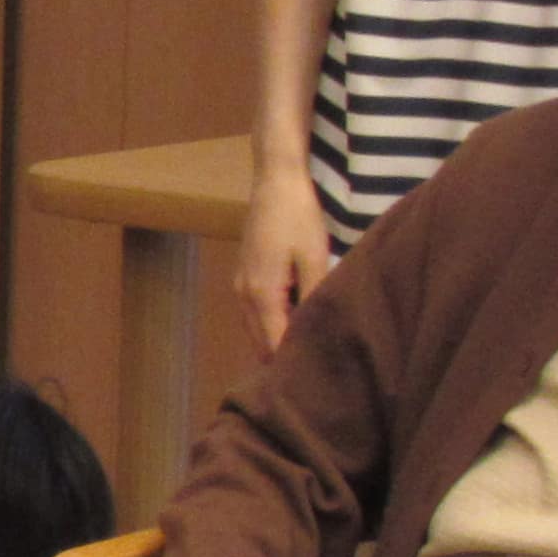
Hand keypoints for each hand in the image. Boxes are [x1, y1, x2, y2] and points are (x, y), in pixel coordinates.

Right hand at [237, 168, 333, 358]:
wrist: (276, 182)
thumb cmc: (298, 217)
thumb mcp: (315, 258)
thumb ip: (312, 299)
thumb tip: (315, 333)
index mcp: (260, 294)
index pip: (273, 345)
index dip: (292, 363)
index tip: (317, 374)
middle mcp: (243, 295)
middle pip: (260, 343)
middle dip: (282, 357)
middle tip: (317, 366)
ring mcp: (240, 285)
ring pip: (257, 329)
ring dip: (277, 339)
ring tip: (310, 346)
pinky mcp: (245, 276)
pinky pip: (256, 313)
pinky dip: (273, 323)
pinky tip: (297, 320)